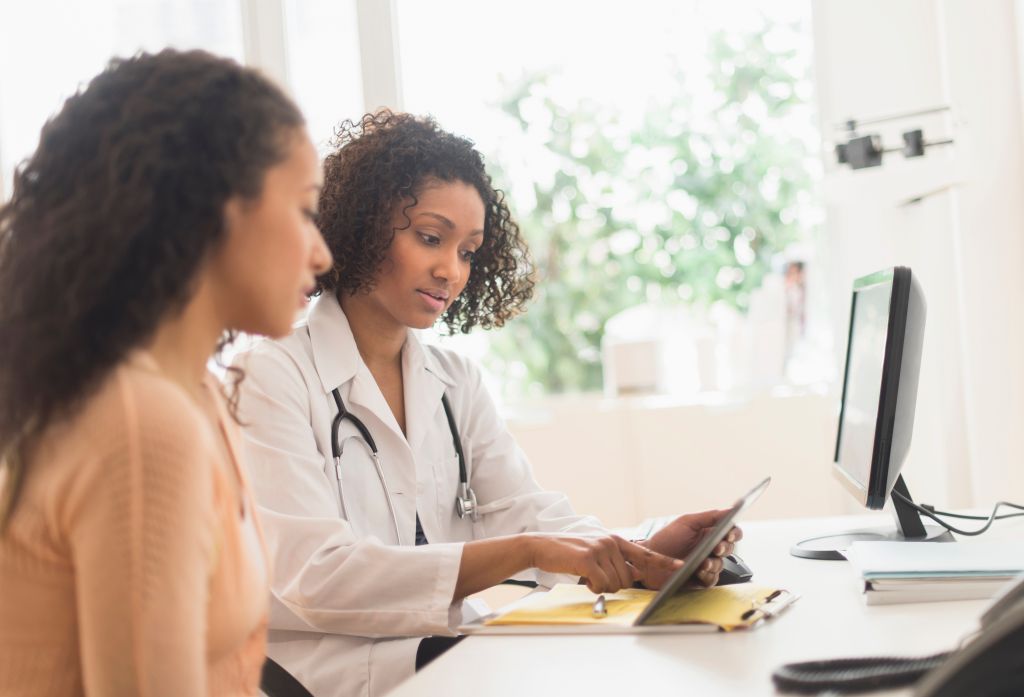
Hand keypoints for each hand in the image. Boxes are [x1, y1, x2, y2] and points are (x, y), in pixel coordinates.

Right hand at [525, 533, 682, 592]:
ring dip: (602, 586)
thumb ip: (617, 561)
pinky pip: (602, 584)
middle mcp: (612, 542)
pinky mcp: (588, 558)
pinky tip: (583, 577)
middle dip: (614, 585)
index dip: (665, 562)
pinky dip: (593, 587)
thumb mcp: (597, 553)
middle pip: (628, 579)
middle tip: (596, 578)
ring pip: (616, 584)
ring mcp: (601, 549)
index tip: (682, 567)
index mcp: (617, 541)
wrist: (542, 546)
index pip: (646, 554)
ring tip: (587, 575)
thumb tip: (636, 574)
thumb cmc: (569, 553)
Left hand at [640, 509, 742, 587]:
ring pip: (721, 565)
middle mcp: (710, 549)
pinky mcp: (700, 579)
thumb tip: (730, 510)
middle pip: (729, 549)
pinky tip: (700, 571)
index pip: (731, 532)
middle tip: (716, 548)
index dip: (734, 533)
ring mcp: (706, 564)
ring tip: (704, 562)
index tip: (730, 534)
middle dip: (724, 548)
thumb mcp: (687, 522)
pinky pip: (712, 579)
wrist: (649, 560)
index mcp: (709, 533)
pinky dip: (708, 575)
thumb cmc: (666, 539)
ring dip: (714, 563)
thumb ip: (709, 516)